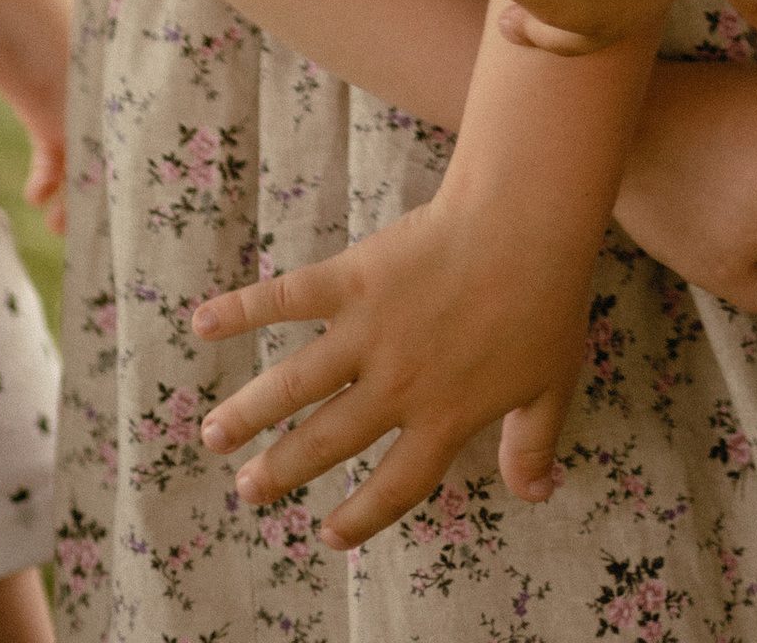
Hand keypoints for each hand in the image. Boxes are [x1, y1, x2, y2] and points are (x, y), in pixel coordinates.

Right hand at [191, 186, 589, 549]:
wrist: (527, 220)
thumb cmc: (547, 298)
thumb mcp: (552, 384)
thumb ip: (535, 445)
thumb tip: (541, 496)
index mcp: (444, 416)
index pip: (395, 485)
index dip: (362, 516)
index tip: (328, 535)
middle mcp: (396, 386)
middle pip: (328, 441)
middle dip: (283, 470)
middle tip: (247, 490)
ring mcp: (370, 333)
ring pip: (294, 385)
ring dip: (249, 412)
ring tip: (213, 437)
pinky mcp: (353, 279)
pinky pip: (288, 299)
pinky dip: (242, 308)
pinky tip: (203, 321)